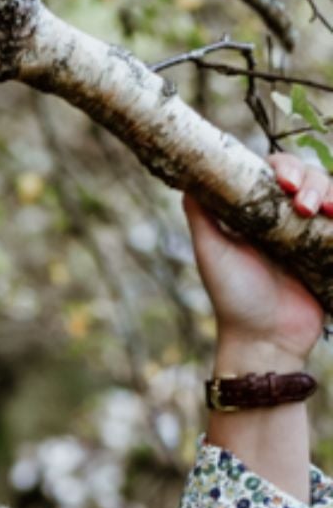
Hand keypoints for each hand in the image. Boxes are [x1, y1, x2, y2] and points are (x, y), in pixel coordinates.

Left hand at [182, 148, 330, 362]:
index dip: (283, 168)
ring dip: (328, 192)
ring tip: (321, 213)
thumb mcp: (211, 253)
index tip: (283, 183)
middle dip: (309, 181)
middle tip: (302, 207)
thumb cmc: (234, 299)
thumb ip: (201, 215)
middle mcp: (284, 220)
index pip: (275, 173)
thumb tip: (189, 177)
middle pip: (307, 177)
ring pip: (329, 192)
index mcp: (257, 215)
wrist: (265, 340)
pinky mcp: (327, 250)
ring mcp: (308, 234)